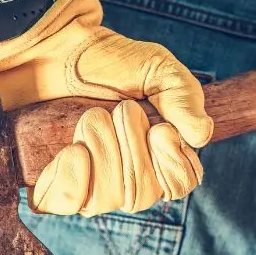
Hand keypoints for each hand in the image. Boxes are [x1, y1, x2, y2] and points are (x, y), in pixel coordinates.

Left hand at [0, 0, 212, 215]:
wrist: (54, 51)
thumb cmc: (109, 62)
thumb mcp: (156, 67)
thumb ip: (182, 96)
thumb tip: (201, 134)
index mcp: (159, 153)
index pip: (179, 184)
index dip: (173, 165)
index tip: (161, 131)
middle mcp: (127, 176)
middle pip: (141, 195)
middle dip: (131, 147)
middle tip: (121, 109)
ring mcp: (91, 183)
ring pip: (106, 200)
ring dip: (102, 151)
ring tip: (91, 117)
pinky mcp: (55, 182)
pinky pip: (67, 203)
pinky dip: (73, 177)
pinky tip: (72, 150)